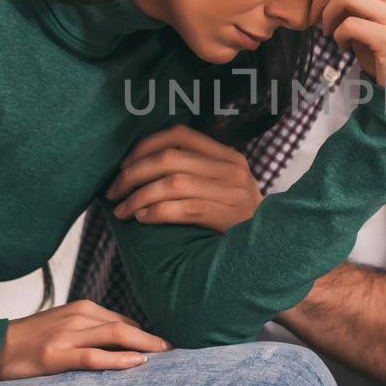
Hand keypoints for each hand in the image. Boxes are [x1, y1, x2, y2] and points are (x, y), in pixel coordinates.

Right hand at [0, 298, 171, 380]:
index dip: (147, 334)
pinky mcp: (54, 355)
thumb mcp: (63, 328)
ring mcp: (65, 335)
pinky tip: (137, 363)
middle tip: (175, 351)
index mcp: (81, 309)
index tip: (167, 347)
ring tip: (165, 356)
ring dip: (144, 345)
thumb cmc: (29, 343)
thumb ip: (91, 332)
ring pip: (114, 335)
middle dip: (153, 338)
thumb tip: (127, 346)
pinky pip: (93, 356)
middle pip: (125, 325)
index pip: (123, 320)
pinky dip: (118, 359)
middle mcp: (76, 317)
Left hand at [105, 124, 260, 231]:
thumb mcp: (224, 187)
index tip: (124, 165)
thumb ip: (196, 170)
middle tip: (113, 192)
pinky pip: (184, 209)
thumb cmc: (236, 219)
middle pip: (169, 158)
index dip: (145, 146)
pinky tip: (141, 218)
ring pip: (173, 183)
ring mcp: (232, 193)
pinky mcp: (228, 217)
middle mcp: (232, 169)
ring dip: (138, 196)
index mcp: (227, 155)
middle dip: (133, 174)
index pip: (179, 134)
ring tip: (122, 211)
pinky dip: (157, 211)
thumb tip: (143, 164)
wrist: (271, 251)